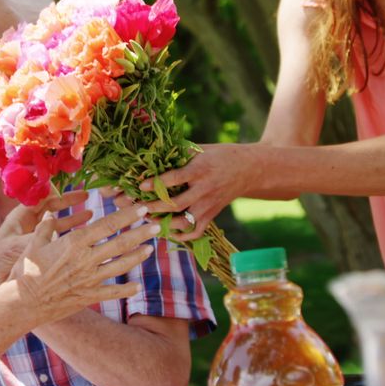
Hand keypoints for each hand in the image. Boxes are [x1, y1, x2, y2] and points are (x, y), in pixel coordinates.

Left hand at [0, 190, 91, 283]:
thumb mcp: (20, 245)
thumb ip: (38, 235)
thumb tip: (54, 223)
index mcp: (20, 216)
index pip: (44, 198)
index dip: (61, 194)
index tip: (77, 193)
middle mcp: (26, 223)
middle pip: (50, 208)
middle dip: (68, 203)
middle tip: (86, 198)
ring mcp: (30, 236)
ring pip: (53, 223)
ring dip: (70, 219)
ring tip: (89, 215)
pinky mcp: (34, 250)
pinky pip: (51, 238)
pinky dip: (64, 236)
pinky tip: (78, 237)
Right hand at [12, 204, 158, 324]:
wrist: (24, 303)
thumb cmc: (25, 271)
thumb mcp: (33, 243)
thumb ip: (45, 226)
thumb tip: (49, 212)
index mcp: (75, 242)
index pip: (107, 225)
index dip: (127, 216)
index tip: (142, 209)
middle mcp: (87, 259)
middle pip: (121, 243)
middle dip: (141, 233)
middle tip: (157, 225)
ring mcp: (90, 279)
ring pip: (121, 265)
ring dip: (138, 256)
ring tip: (151, 248)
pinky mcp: (89, 296)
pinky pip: (113, 291)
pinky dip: (126, 289)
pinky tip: (137, 285)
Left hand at [109, 143, 255, 241]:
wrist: (249, 169)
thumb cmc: (218, 155)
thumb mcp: (200, 149)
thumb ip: (178, 154)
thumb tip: (150, 154)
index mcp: (200, 169)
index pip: (177, 178)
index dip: (157, 183)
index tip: (140, 185)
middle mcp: (205, 189)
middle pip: (177, 204)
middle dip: (154, 208)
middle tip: (136, 207)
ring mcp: (209, 205)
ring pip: (185, 221)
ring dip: (164, 223)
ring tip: (147, 219)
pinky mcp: (212, 216)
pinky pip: (196, 232)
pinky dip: (180, 236)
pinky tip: (166, 231)